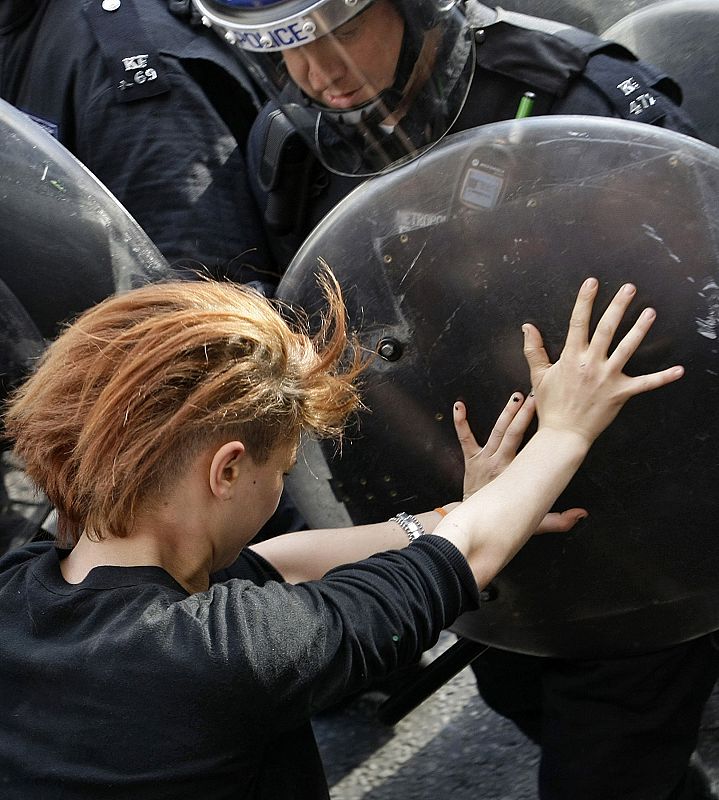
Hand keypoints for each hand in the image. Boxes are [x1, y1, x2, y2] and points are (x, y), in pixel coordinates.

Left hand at [454, 397, 587, 532]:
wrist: (474, 520)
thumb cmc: (504, 517)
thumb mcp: (534, 522)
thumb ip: (558, 520)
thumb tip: (581, 515)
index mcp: (515, 473)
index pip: (530, 447)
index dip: (540, 430)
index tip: (550, 415)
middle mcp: (500, 462)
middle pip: (514, 433)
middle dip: (525, 413)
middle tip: (534, 397)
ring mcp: (485, 459)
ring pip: (497, 431)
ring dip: (507, 412)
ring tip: (516, 397)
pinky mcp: (471, 459)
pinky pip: (465, 438)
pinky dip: (460, 421)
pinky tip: (458, 406)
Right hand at [523, 278, 683, 446]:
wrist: (563, 433)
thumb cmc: (550, 406)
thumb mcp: (538, 376)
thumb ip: (534, 350)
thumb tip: (527, 328)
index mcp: (571, 357)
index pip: (578, 322)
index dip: (585, 301)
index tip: (592, 283)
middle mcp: (591, 363)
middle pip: (607, 329)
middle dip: (618, 306)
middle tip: (629, 289)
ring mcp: (607, 377)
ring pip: (627, 348)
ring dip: (640, 330)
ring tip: (650, 313)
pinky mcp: (620, 393)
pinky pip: (645, 384)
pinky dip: (662, 378)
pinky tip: (678, 370)